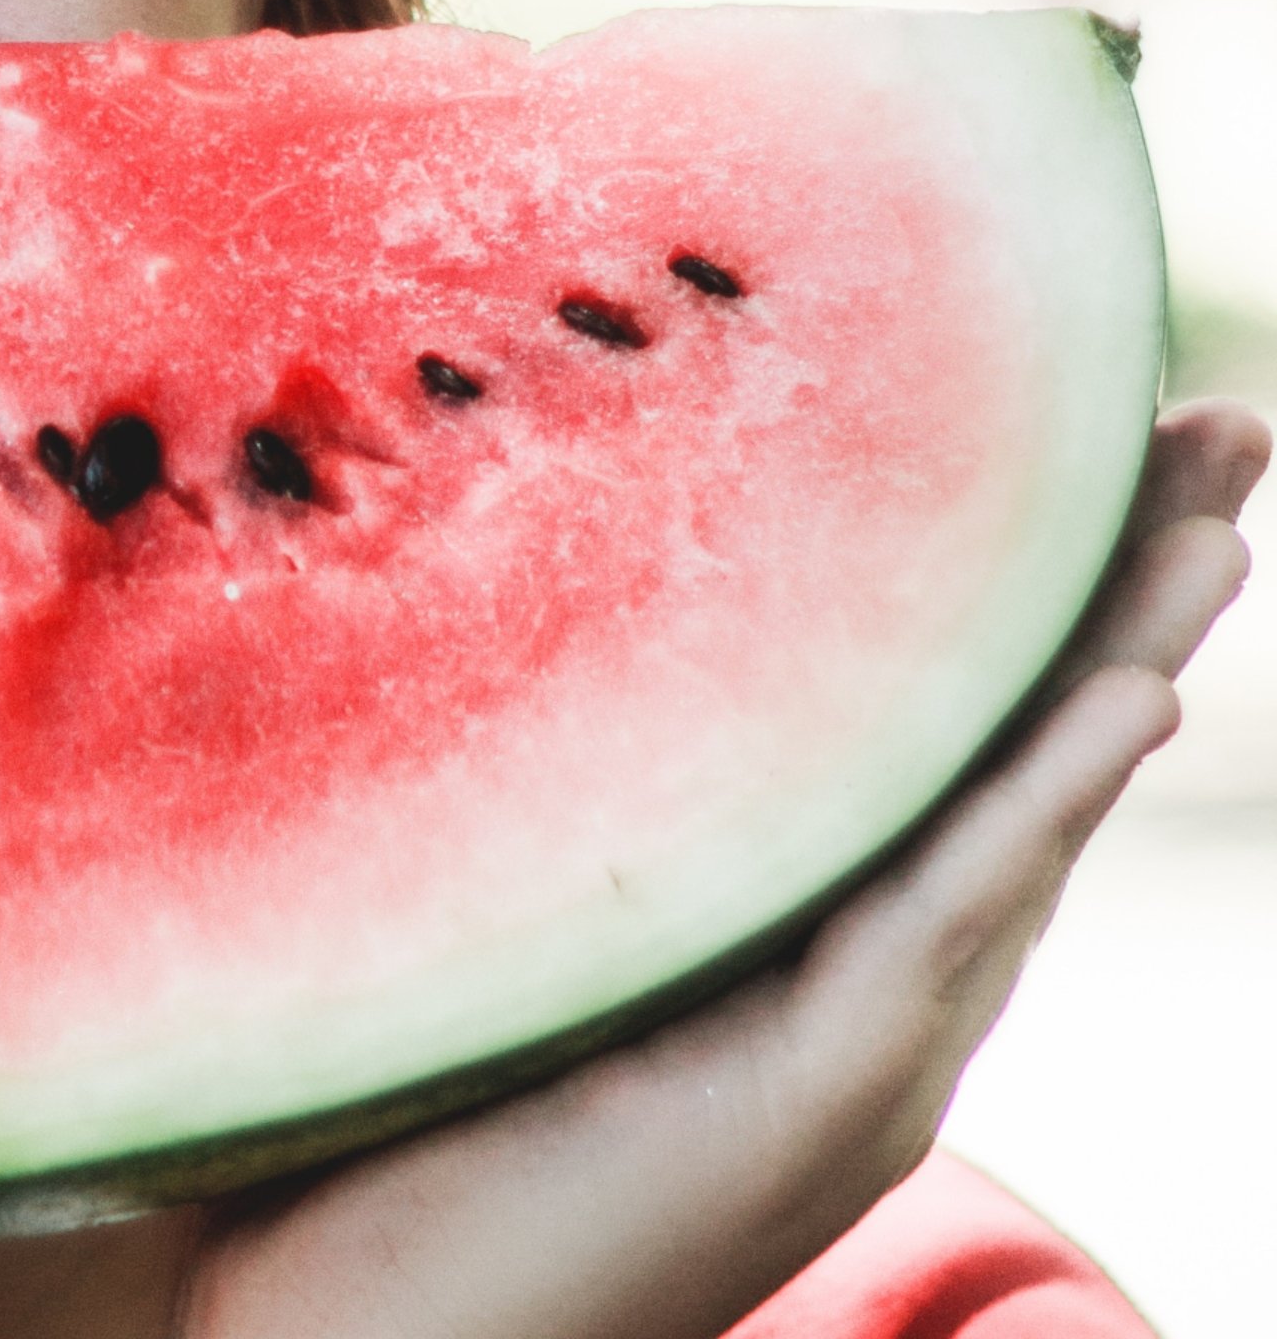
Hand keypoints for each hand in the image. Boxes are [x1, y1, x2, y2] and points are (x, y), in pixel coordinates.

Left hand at [174, 398, 1268, 1338]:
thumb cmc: (381, 1146)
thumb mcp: (485, 924)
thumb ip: (531, 798)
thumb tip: (457, 576)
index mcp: (793, 943)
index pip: (944, 735)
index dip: (1031, 593)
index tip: (1100, 432)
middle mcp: (859, 998)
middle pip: (1022, 756)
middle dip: (1133, 590)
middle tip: (1225, 427)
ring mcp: (856, 1058)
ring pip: (1021, 821)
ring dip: (1128, 657)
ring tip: (1221, 521)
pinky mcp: (815, 1100)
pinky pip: (946, 921)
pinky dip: (1038, 799)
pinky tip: (1129, 694)